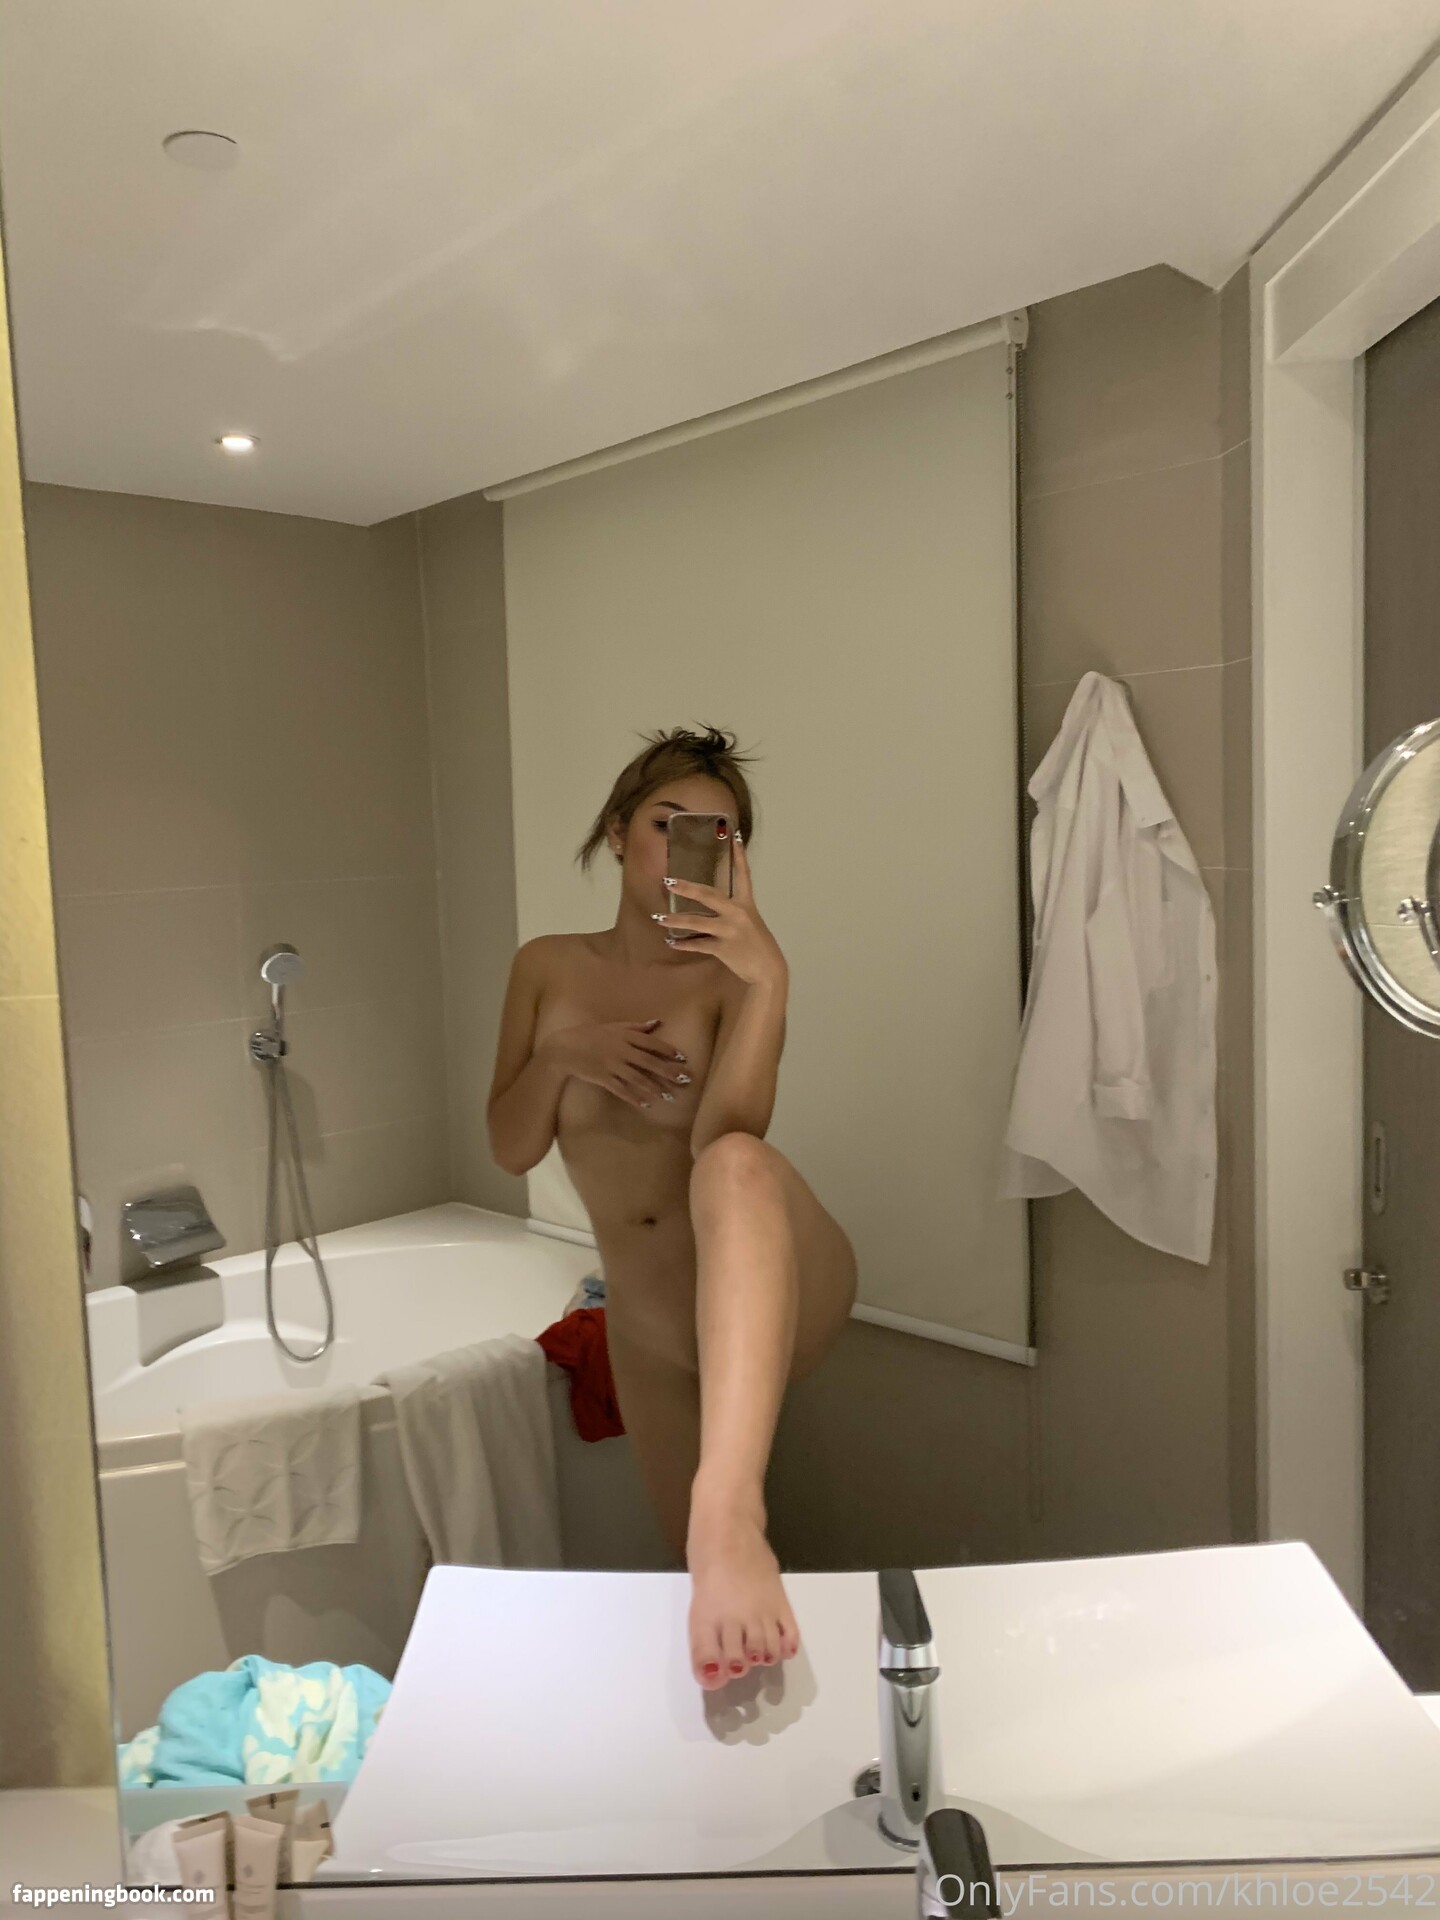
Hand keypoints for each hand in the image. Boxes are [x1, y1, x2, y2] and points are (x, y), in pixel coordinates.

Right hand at [540, 1017, 689, 1110]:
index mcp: (624, 1036)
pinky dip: (635, 1097)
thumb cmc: (590, 1034)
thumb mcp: (613, 1026)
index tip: (682, 1058)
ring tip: (669, 1096)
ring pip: (638, 1079)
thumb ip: (636, 1027)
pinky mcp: (603, 1079)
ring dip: (655, 1088)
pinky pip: (622, 1090)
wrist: (564, 1048)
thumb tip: (657, 1023)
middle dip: (668, 1071)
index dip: (668, 1051)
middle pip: (649, 1062)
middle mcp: (621, 1050)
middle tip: (685, 1079)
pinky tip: (646, 1104)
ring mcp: (612, 1066)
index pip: (651, 1043)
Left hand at [655, 832, 787, 988]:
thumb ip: (733, 911)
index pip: (743, 874)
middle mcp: (738, 914)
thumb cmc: (757, 945)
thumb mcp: (750, 923)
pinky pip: (698, 945)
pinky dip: (684, 944)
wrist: (768, 971)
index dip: (738, 855)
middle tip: (669, 882)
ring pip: (697, 922)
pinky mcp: (724, 949)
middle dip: (687, 888)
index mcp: (746, 904)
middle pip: (709, 895)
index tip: (733, 835)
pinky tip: (671, 942)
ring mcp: (730, 931)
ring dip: (676, 921)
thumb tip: (711, 904)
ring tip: (659, 919)